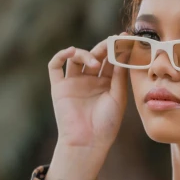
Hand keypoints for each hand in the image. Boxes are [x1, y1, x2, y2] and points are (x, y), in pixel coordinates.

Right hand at [47, 33, 128, 150]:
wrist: (88, 142)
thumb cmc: (106, 123)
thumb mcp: (118, 97)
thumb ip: (119, 75)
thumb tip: (124, 51)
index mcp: (106, 83)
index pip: (110, 60)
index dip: (116, 49)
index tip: (125, 37)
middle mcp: (89, 80)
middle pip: (94, 56)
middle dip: (103, 48)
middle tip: (110, 42)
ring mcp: (73, 82)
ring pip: (76, 58)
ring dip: (85, 53)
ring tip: (95, 62)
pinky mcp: (59, 87)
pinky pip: (55, 66)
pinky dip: (61, 55)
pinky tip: (71, 52)